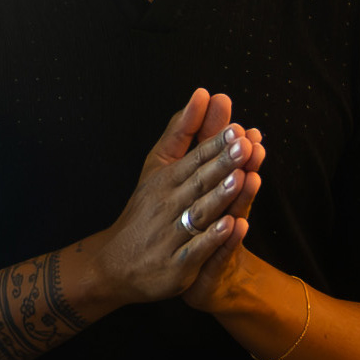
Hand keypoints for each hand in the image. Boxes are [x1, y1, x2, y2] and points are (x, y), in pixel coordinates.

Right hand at [64, 88, 261, 313]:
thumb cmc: (144, 212)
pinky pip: (197, 249)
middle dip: (222, 164)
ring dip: (220, 196)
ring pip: (200, 212)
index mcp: (166, 180)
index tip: (237, 129)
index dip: (215, 145)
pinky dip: (213, 238)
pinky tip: (231, 227)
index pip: (194, 159)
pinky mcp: (178, 263)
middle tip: (244, 145)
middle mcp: (168, 204)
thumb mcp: (156, 168)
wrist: (115, 263)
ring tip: (241, 179)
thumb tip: (201, 95)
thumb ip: (180, 133)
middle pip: (199, 181)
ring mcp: (173, 234)